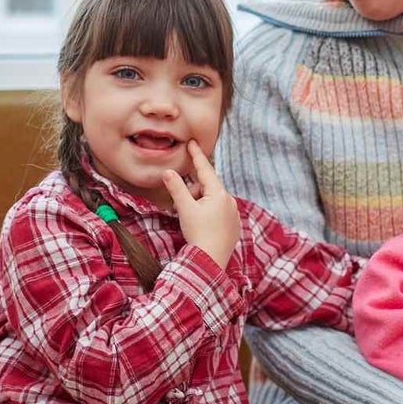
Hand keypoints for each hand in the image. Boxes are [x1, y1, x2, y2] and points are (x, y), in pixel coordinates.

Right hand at [162, 140, 239, 266]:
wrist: (211, 260)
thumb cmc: (198, 233)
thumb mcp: (185, 208)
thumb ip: (177, 188)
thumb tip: (169, 172)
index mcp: (219, 194)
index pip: (205, 170)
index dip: (197, 156)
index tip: (192, 143)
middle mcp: (230, 201)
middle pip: (207, 187)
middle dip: (193, 191)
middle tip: (181, 204)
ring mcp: (233, 214)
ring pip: (212, 201)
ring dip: (198, 204)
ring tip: (188, 218)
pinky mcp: (233, 226)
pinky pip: (218, 213)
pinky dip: (206, 213)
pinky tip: (199, 225)